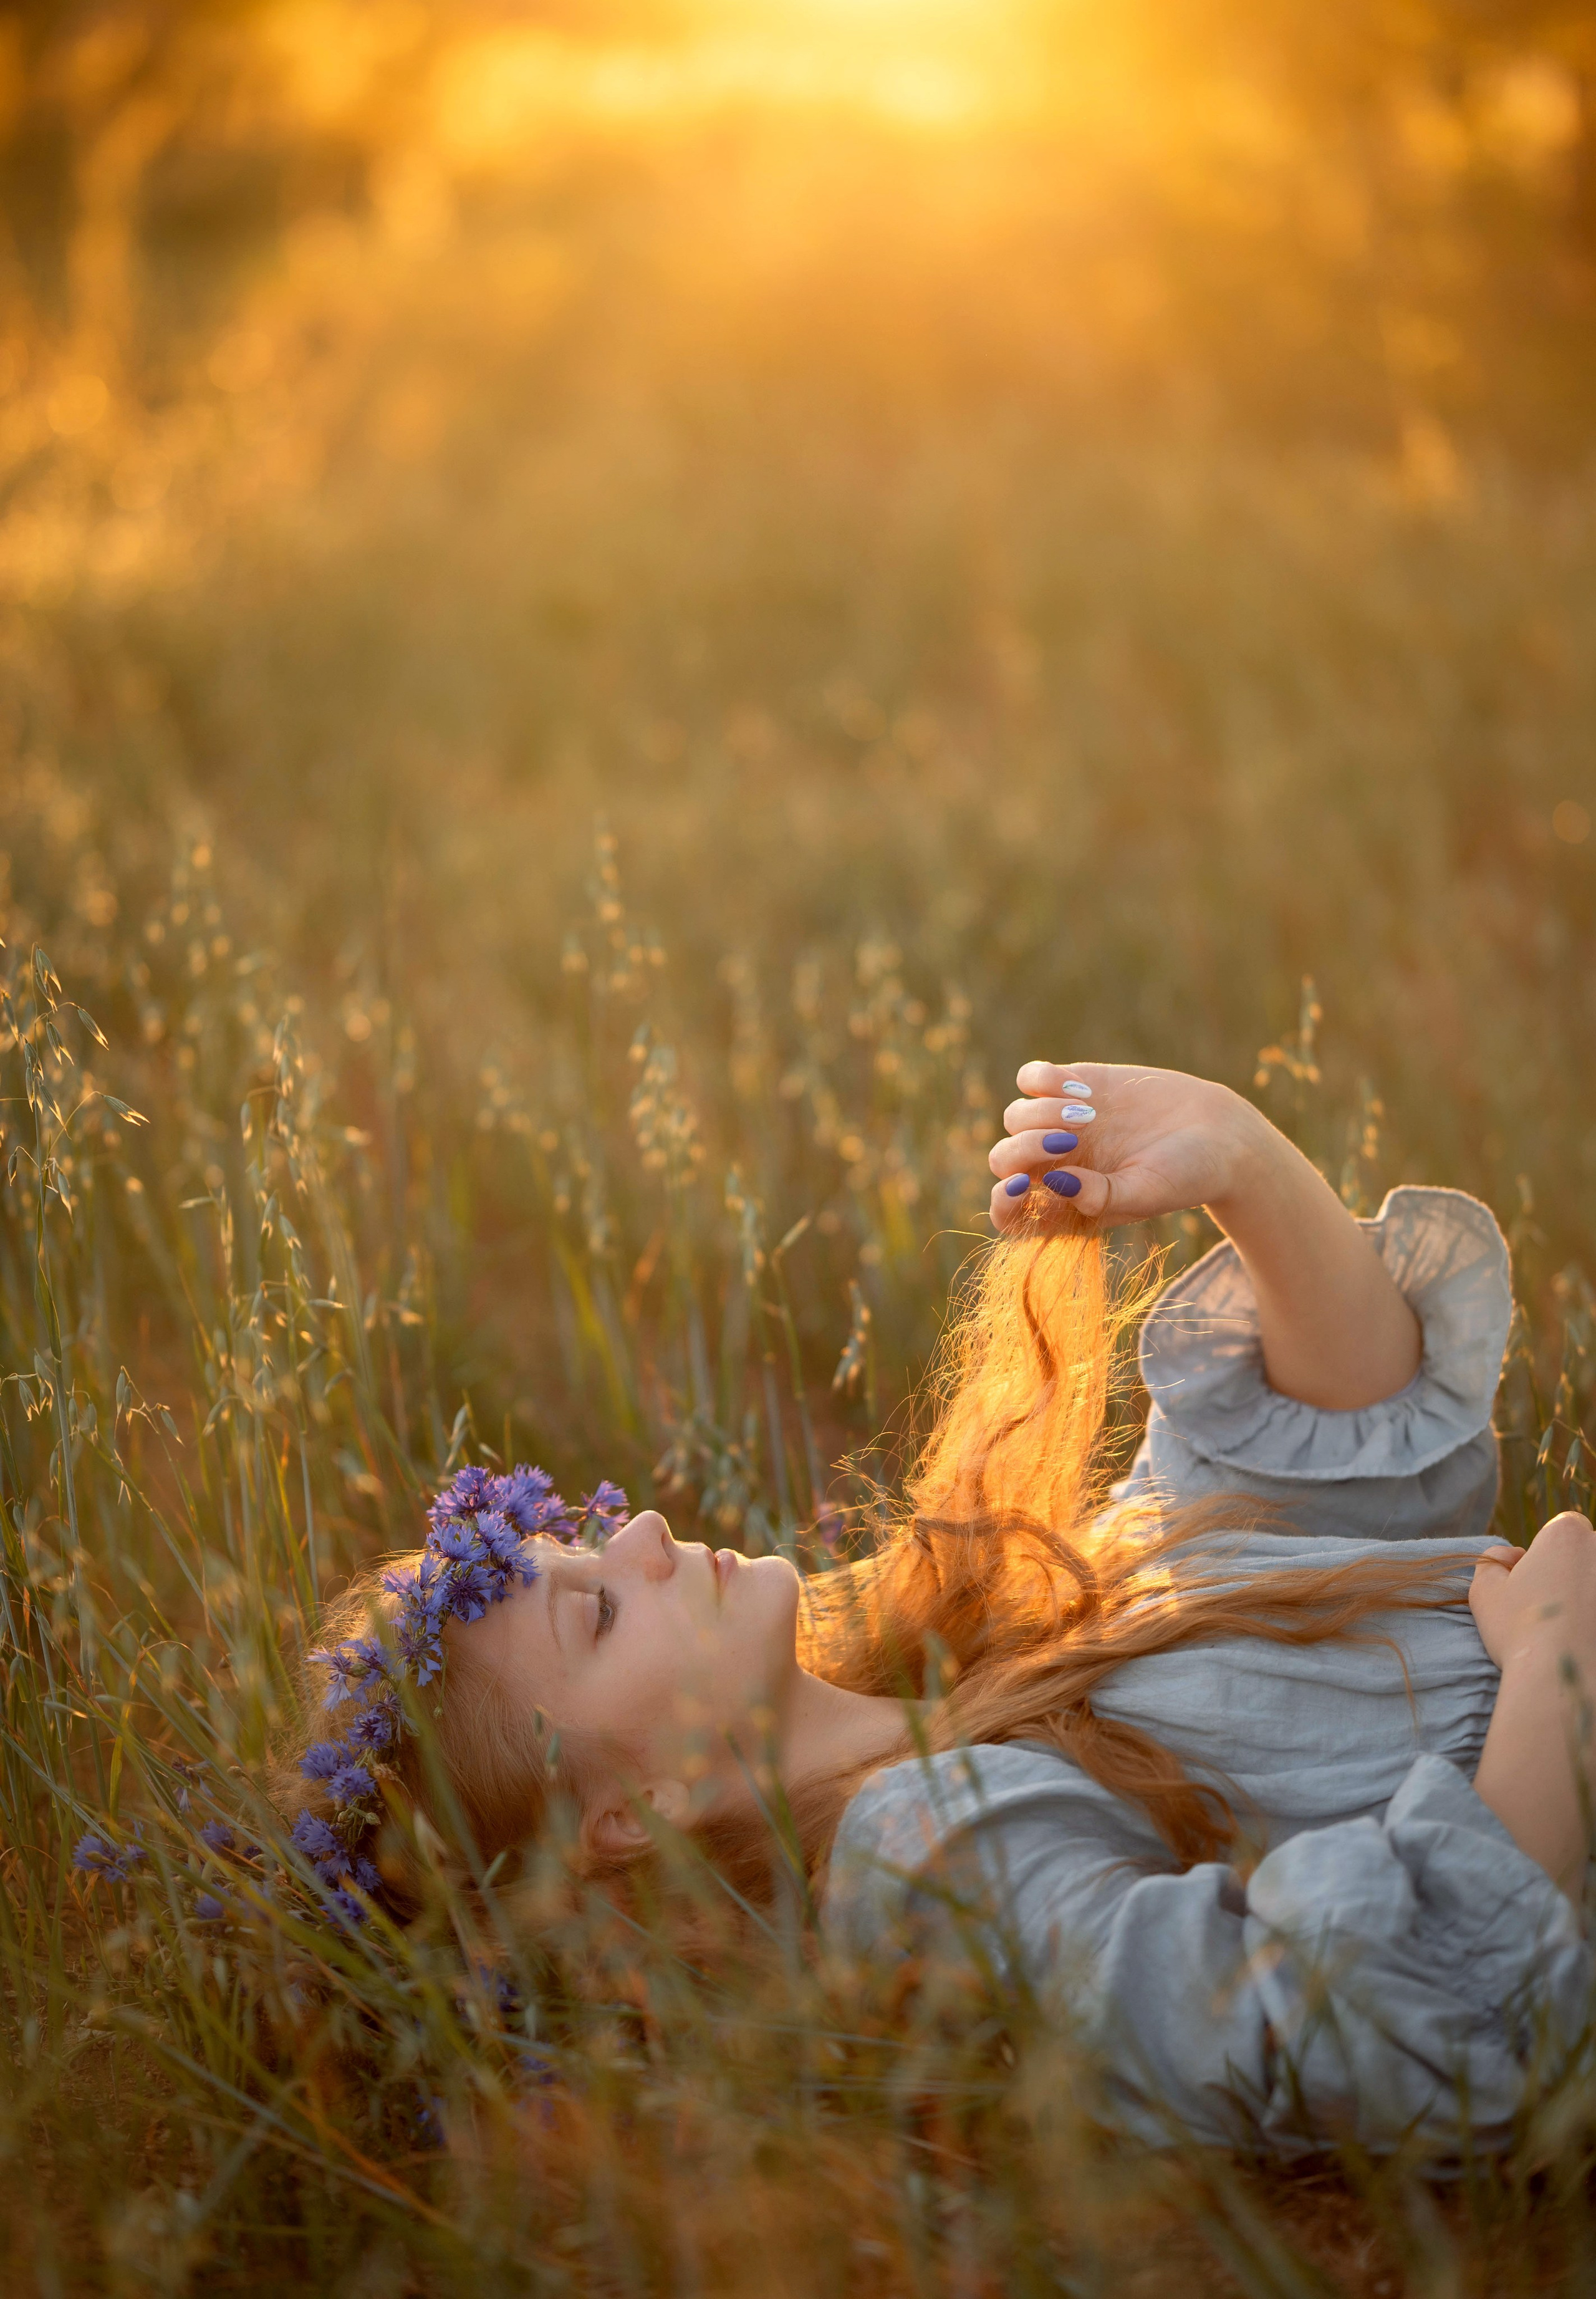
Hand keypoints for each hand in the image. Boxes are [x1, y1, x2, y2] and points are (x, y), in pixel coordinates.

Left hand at [986, 1060, 1270, 1233]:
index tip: (1019, 1185)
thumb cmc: (1186, 1176)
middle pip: (1004, 1159)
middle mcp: (1055, 1166)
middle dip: (1025, 1148)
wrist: (1218, 1133)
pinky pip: (1030, 1077)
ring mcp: (1059, 1126)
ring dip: (1041, 1113)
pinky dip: (1044, 1080)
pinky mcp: (1073, 1086)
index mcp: (1065, 1206)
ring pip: (1014, 1117)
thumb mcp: (1147, 1194)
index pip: (1009, 1214)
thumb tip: (1051, 1182)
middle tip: (1072, 1138)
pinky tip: (1084, 1091)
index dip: (1001, 1203)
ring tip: (1089, 1114)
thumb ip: (1099, 1198)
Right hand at [1469, 1514, 1595, 1672]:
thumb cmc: (1520, 1632)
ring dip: (1592, 1600)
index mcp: (1568, 1534)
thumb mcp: (1486, 1591)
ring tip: (1576, 1633)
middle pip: (1592, 1555)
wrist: (1563, 1683)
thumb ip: (1495, 1561)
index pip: (1565, 1529)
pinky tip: (1591, 1644)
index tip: (1539, 1585)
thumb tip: (1515, 1555)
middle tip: (1558, 1612)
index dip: (1550, 1555)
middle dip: (1578, 1575)